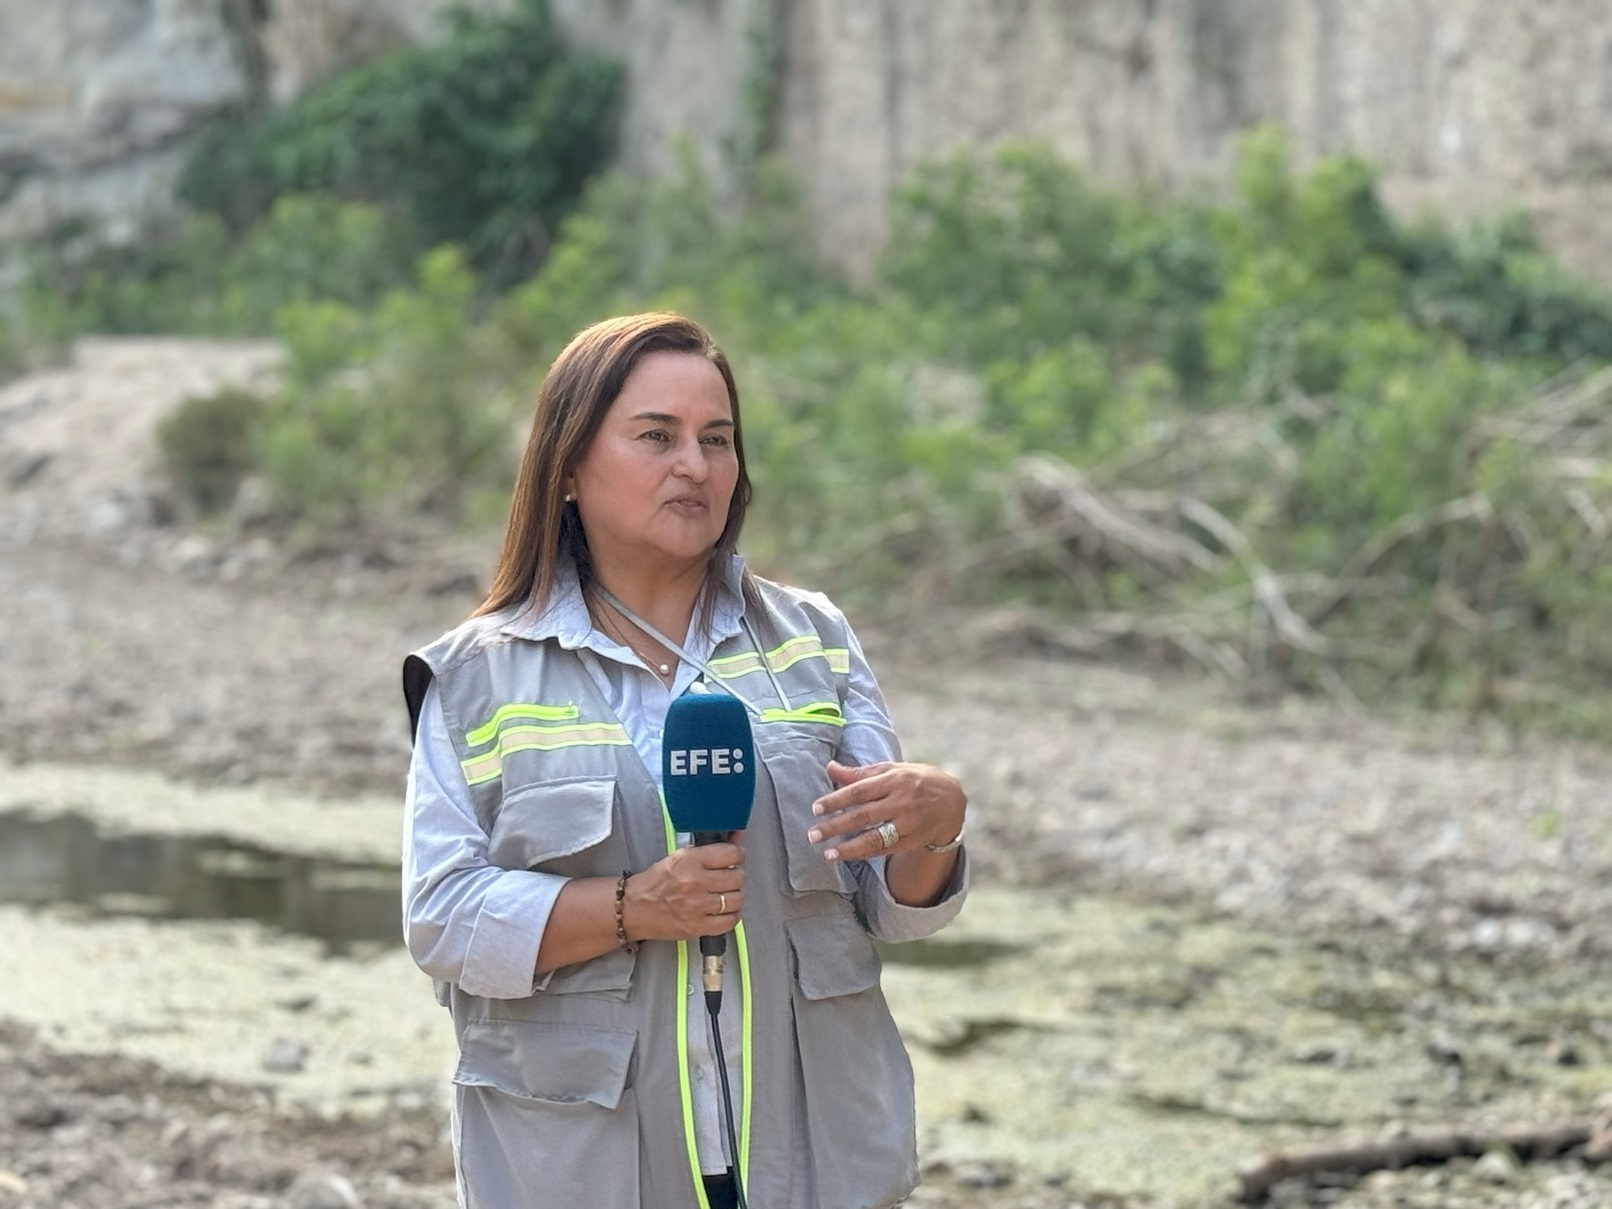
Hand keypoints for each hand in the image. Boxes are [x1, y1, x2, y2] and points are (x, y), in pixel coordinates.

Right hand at [621, 837, 744, 941]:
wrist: (632, 909)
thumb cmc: (653, 883)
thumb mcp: (678, 857)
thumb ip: (707, 850)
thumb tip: (735, 839)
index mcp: (689, 860)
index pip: (731, 853)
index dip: (736, 855)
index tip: (735, 858)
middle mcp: (695, 881)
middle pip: (736, 877)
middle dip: (734, 876)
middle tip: (726, 878)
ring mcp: (697, 906)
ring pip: (736, 899)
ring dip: (733, 897)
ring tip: (722, 895)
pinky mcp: (697, 926)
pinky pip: (729, 922)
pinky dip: (729, 917)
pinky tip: (721, 912)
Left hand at [807, 762, 965, 861]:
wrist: (952, 800)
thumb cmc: (916, 780)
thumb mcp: (892, 770)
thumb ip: (860, 772)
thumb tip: (830, 767)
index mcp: (894, 780)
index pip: (860, 790)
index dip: (837, 799)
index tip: (816, 808)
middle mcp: (901, 802)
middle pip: (863, 816)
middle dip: (836, 826)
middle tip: (813, 835)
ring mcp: (908, 823)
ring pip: (875, 837)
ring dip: (849, 848)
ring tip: (828, 854)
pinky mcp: (913, 840)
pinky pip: (886, 849)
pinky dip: (866, 853)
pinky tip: (848, 856)